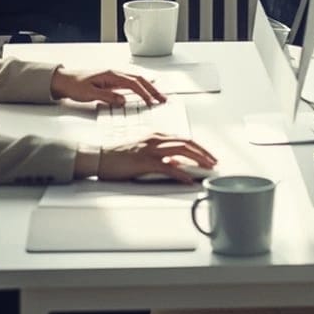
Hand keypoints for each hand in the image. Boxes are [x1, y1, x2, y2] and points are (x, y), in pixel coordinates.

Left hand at [51, 67, 165, 107]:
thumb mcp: (89, 94)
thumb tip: (123, 101)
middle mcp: (115, 73)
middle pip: (139, 79)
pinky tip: (145, 89)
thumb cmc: (74, 85)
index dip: (144, 93)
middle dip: (153, 89)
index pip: (133, 83)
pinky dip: (141, 86)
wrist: (63, 80)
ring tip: (159, 96)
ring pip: (137, 80)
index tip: (151, 101)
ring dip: (149, 87)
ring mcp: (114, 76)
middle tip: (163, 98)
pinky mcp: (112, 81)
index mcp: (111, 74)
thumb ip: (107, 97)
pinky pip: (131, 82)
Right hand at [85, 134, 217, 183]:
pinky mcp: (143, 162)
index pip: (183, 139)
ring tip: (208, 167)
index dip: (198, 147)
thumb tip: (175, 164)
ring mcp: (150, 149)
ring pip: (181, 151)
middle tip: (215, 161)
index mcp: (155, 135)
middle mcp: (155, 139)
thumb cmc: (117, 156)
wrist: (98, 156)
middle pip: (186, 142)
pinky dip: (180, 172)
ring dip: (197, 159)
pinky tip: (188, 178)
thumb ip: (159, 154)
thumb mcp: (142, 151)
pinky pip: (166, 167)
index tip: (208, 155)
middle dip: (203, 152)